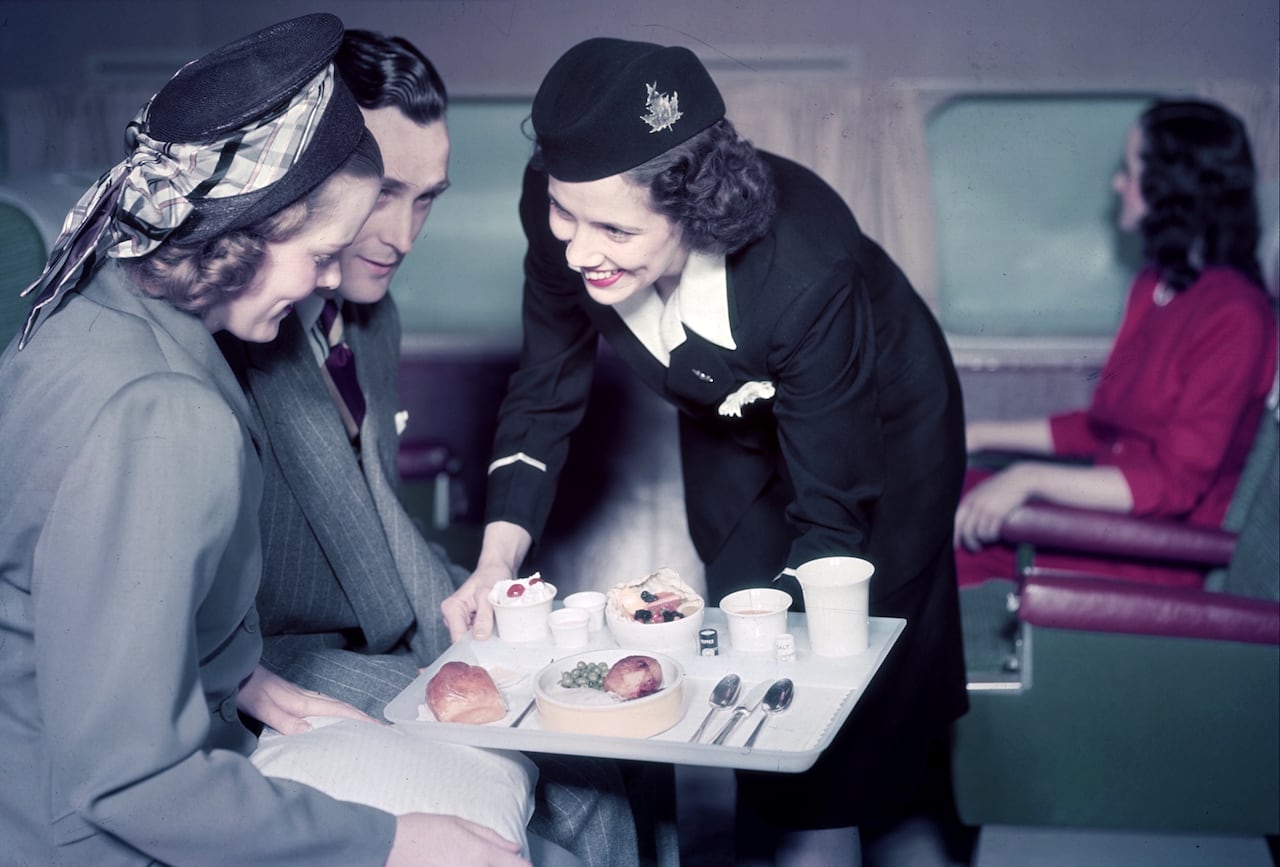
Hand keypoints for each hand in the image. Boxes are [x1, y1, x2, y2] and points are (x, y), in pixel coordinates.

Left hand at [238, 665, 377, 733]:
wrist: (233, 667)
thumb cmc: (245, 688)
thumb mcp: (262, 707)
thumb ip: (286, 721)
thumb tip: (312, 733)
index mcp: (302, 701)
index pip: (338, 711)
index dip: (360, 720)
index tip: (380, 729)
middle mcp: (306, 696)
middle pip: (341, 707)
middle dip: (363, 718)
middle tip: (383, 729)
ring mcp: (300, 694)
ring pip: (334, 704)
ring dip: (352, 714)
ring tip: (367, 725)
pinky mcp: (293, 695)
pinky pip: (324, 704)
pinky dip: (338, 711)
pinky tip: (336, 716)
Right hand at [387, 813, 529, 866]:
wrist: (388, 848)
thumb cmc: (420, 832)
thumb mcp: (458, 824)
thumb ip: (490, 837)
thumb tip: (514, 848)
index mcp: (480, 855)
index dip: (524, 866)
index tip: (524, 864)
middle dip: (502, 866)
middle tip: (488, 859)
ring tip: (466, 859)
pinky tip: (458, 863)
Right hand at [441, 562, 508, 642]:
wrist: (496, 570)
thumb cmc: (490, 577)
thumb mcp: (488, 595)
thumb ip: (483, 617)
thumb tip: (479, 637)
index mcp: (451, 608)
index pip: (457, 636)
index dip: (472, 643)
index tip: (487, 645)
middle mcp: (452, 615)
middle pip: (464, 639)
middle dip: (479, 639)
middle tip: (495, 632)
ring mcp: (460, 619)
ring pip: (471, 638)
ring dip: (484, 635)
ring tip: (496, 623)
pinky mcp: (469, 622)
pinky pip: (477, 633)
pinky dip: (487, 631)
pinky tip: (495, 624)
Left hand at [954, 464, 1035, 551]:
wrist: (1019, 479)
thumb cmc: (1001, 486)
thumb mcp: (982, 491)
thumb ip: (974, 502)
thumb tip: (967, 518)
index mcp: (969, 499)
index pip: (955, 521)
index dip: (954, 536)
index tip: (955, 546)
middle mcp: (975, 505)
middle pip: (966, 530)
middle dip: (969, 543)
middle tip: (975, 549)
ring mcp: (986, 509)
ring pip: (979, 533)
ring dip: (984, 540)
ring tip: (989, 539)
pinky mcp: (998, 513)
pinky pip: (991, 532)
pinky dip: (992, 537)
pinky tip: (995, 536)